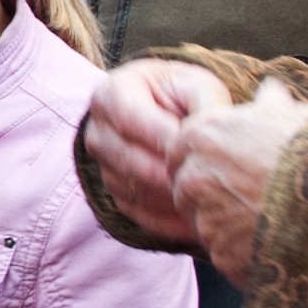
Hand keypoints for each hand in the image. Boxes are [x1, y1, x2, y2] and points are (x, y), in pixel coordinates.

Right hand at [80, 59, 234, 239]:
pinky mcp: (116, 195)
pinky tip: (197, 221)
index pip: (130, 120)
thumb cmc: (182, 95)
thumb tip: (210, 132)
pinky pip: (139, 214)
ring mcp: (103, 167)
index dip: (163, 137)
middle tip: (207, 182)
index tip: (198, 148)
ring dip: (170, 199)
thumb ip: (205, 103)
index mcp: (110, 95)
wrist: (166, 112)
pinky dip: (168, 221)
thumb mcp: (196, 86)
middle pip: (129, 160)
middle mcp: (98, 133)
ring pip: (134, 191)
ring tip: (207, 203)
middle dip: (170, 173)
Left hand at [164, 80, 307, 285]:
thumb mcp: (289, 114)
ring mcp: (205, 220)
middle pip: (189, 190)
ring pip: (207, 225)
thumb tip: (270, 89)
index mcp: (200, 136)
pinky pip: (228, 254)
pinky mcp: (223, 255)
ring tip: (271, 220)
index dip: (208, 158)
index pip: (182, 149)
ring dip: (229, 224)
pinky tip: (276, 243)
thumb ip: (268, 103)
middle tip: (252, 195)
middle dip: (212, 194)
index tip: (230, 164)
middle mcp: (192, 178)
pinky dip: (246, 252)